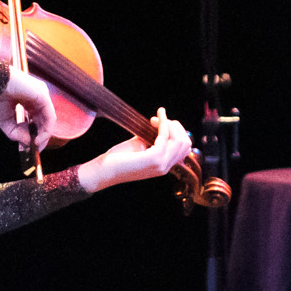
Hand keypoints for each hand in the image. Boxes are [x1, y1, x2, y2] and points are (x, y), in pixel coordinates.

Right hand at [0, 73, 56, 158]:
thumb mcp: (5, 121)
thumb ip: (17, 133)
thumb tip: (29, 143)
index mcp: (28, 99)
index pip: (36, 118)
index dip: (34, 133)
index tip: (29, 146)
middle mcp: (37, 96)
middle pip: (44, 120)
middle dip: (40, 136)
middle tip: (35, 149)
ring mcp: (41, 94)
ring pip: (48, 120)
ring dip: (44, 135)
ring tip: (35, 145)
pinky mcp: (43, 95)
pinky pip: (49, 116)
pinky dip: (46, 130)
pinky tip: (37, 139)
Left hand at [80, 108, 194, 192]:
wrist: (104, 172)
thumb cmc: (118, 159)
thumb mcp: (139, 145)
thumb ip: (151, 137)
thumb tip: (159, 123)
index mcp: (163, 165)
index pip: (184, 147)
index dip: (175, 131)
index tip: (157, 122)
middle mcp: (165, 167)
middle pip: (186, 142)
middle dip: (174, 126)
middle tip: (157, 119)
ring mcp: (161, 164)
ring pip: (180, 140)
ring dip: (169, 124)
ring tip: (154, 119)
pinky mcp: (153, 159)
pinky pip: (165, 137)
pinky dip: (162, 124)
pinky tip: (155, 118)